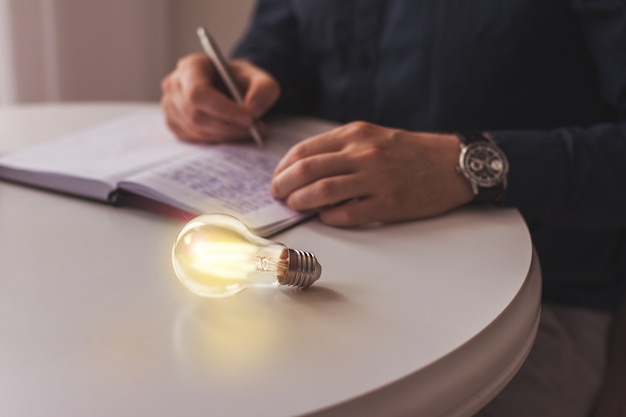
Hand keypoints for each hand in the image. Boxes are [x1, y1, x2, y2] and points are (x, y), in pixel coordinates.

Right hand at [160, 54, 279, 142]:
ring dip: (229, 135)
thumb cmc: (240, 80)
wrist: (230, 87)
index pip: (198, 92)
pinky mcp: (175, 125)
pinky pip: (197, 139)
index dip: (223, 109)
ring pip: (198, 131)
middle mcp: (175, 86)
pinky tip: (235, 132)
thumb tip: (253, 109)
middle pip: (198, 115)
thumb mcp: (259, 77)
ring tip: (253, 131)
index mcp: (191, 67)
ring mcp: (171, 107)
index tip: (249, 118)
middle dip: (230, 126)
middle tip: (258, 129)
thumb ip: (263, 88)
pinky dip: (220, 139)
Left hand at [271, 122, 474, 226]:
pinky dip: (329, 217)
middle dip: (283, 185)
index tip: (278, 178)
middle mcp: (363, 154)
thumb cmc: (411, 152)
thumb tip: (305, 171)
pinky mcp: (388, 204)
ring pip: (321, 192)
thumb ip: (341, 149)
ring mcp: (376, 179)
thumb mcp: (373, 136)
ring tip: (296, 206)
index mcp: (356, 135)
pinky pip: (346, 214)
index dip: (283, 167)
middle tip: (277, 195)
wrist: (452, 164)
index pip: (304, 150)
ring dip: (300, 202)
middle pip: (306, 170)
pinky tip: (326, 216)